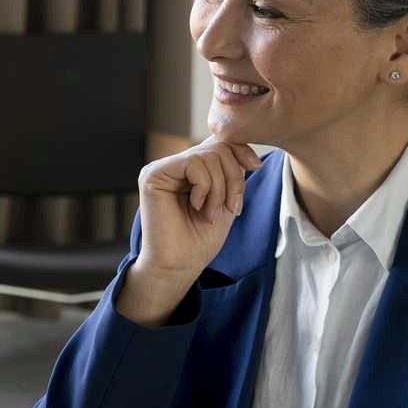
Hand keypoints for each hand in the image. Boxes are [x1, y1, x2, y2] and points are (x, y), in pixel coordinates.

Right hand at [114, 138, 262, 325]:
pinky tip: (197, 206)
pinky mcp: (152, 175)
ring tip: (212, 213)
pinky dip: (205, 186)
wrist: (180, 265)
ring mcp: (161, 169)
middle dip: (233, 178)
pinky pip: (194, 163)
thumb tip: (244, 147)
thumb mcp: (225, 198)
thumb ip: (230, 171)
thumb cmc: (200, 239)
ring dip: (220, 188)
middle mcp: (173, 166)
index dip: (240, 151)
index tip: (256, 167)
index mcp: (188, 170)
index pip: (219, 143)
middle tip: (231, 208)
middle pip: (218, 147)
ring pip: (208, 155)